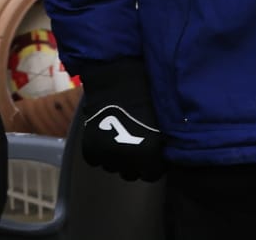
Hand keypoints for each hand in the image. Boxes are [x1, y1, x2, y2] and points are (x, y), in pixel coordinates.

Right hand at [73, 58, 167, 181]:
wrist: (119, 82)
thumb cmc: (147, 95)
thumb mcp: (162, 121)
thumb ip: (163, 143)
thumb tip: (165, 156)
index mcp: (150, 153)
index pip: (153, 174)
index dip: (154, 165)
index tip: (154, 156)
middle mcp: (128, 160)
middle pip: (132, 174)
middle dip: (135, 164)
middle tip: (137, 148)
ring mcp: (107, 156)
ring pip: (113, 168)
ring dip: (117, 159)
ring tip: (121, 141)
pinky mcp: (91, 150)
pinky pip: (96, 160)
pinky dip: (101, 152)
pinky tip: (108, 138)